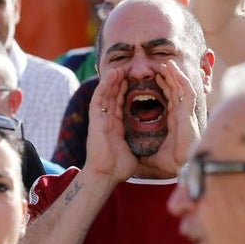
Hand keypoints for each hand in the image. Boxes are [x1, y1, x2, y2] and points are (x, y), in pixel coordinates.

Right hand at [84, 69, 137, 183]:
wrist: (106, 175)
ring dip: (112, 80)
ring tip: (120, 68)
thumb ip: (137, 142)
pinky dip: (104, 86)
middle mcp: (106, 121)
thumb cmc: (119, 168)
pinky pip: (99, 99)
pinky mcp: (95, 120)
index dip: (126, 92)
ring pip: (106, 94)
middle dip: (120, 83)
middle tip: (128, 70)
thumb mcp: (133, 151)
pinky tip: (111, 76)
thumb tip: (149, 144)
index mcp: (115, 127)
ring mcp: (100, 120)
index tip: (135, 81)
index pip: (121, 104)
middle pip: (113, 96)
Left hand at [142, 60, 200, 175]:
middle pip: (174, 90)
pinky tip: (173, 69)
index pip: (167, 99)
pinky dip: (180, 78)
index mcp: (174, 122)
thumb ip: (142, 150)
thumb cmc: (169, 164)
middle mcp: (181, 115)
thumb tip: (130, 155)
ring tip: (166, 63)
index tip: (151, 78)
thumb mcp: (150, 154)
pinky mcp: (188, 112)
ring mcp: (185, 112)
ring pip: (181, 87)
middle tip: (158, 66)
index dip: (160, 87)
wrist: (180, 168)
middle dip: (168, 77)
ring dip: (174, 74)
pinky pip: (186, 90)